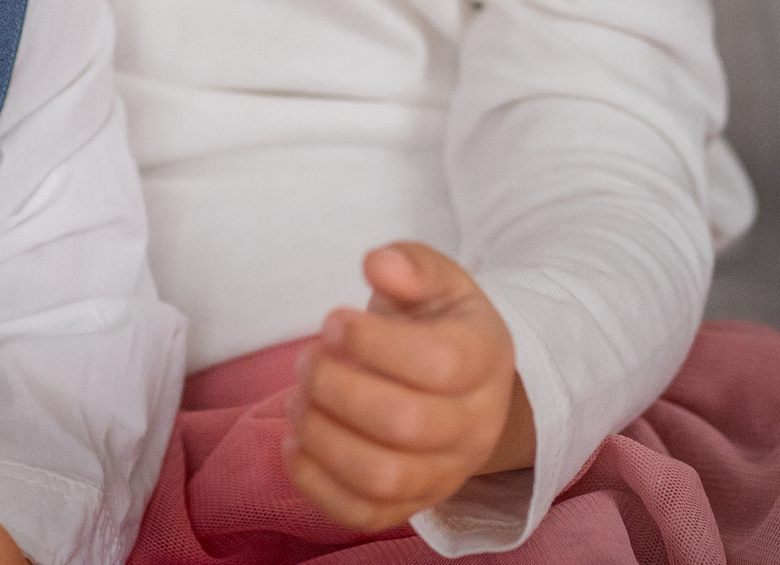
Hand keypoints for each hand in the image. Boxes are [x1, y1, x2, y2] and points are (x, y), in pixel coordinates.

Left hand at [282, 243, 531, 531]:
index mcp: (485, 358)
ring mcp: (446, 472)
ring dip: (322, 436)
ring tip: (297, 400)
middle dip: (337, 387)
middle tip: (307, 359)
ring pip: (384, 476)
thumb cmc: (439, 325)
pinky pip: (365, 515)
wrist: (465, 389)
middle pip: (408, 424)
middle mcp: (475, 424)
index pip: (440, 363)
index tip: (332, 320)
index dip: (373, 341)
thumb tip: (380, 265)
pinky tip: (294, 444)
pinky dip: (317, 485)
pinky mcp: (412, 504)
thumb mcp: (438, 281)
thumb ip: (412, 264)